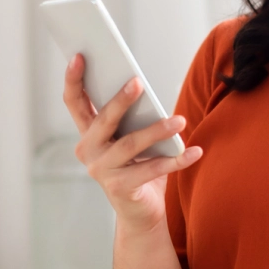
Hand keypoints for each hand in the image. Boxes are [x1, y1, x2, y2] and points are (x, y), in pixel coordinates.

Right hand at [63, 53, 201, 232]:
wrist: (141, 212)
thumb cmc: (138, 166)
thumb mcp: (130, 136)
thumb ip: (130, 116)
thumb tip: (140, 84)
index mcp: (88, 133)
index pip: (75, 102)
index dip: (74, 79)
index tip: (79, 56)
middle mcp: (89, 151)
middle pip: (103, 120)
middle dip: (120, 100)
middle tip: (138, 81)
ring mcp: (102, 171)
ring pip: (130, 144)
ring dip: (157, 130)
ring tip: (180, 121)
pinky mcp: (120, 189)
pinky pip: (152, 170)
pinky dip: (177, 161)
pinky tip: (194, 151)